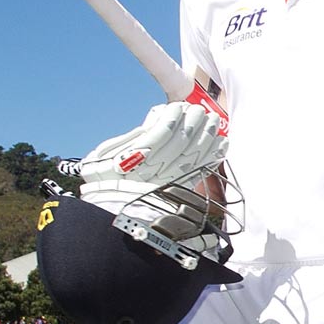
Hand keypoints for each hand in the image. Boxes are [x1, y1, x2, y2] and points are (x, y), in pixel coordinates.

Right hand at [78, 101, 226, 203]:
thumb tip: (158, 119)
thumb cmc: (102, 181)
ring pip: (192, 156)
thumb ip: (130, 139)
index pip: (160, 134)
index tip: (179, 107)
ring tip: (214, 121)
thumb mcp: (104, 156)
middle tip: (200, 110)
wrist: (108, 215)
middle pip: (179, 143)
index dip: (173, 119)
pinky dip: (212, 156)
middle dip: (193, 124)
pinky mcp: (176, 191)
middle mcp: (150, 172)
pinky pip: (198, 171)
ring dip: (206, 136)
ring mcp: (165, 183)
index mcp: (131, 160)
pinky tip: (221, 143)